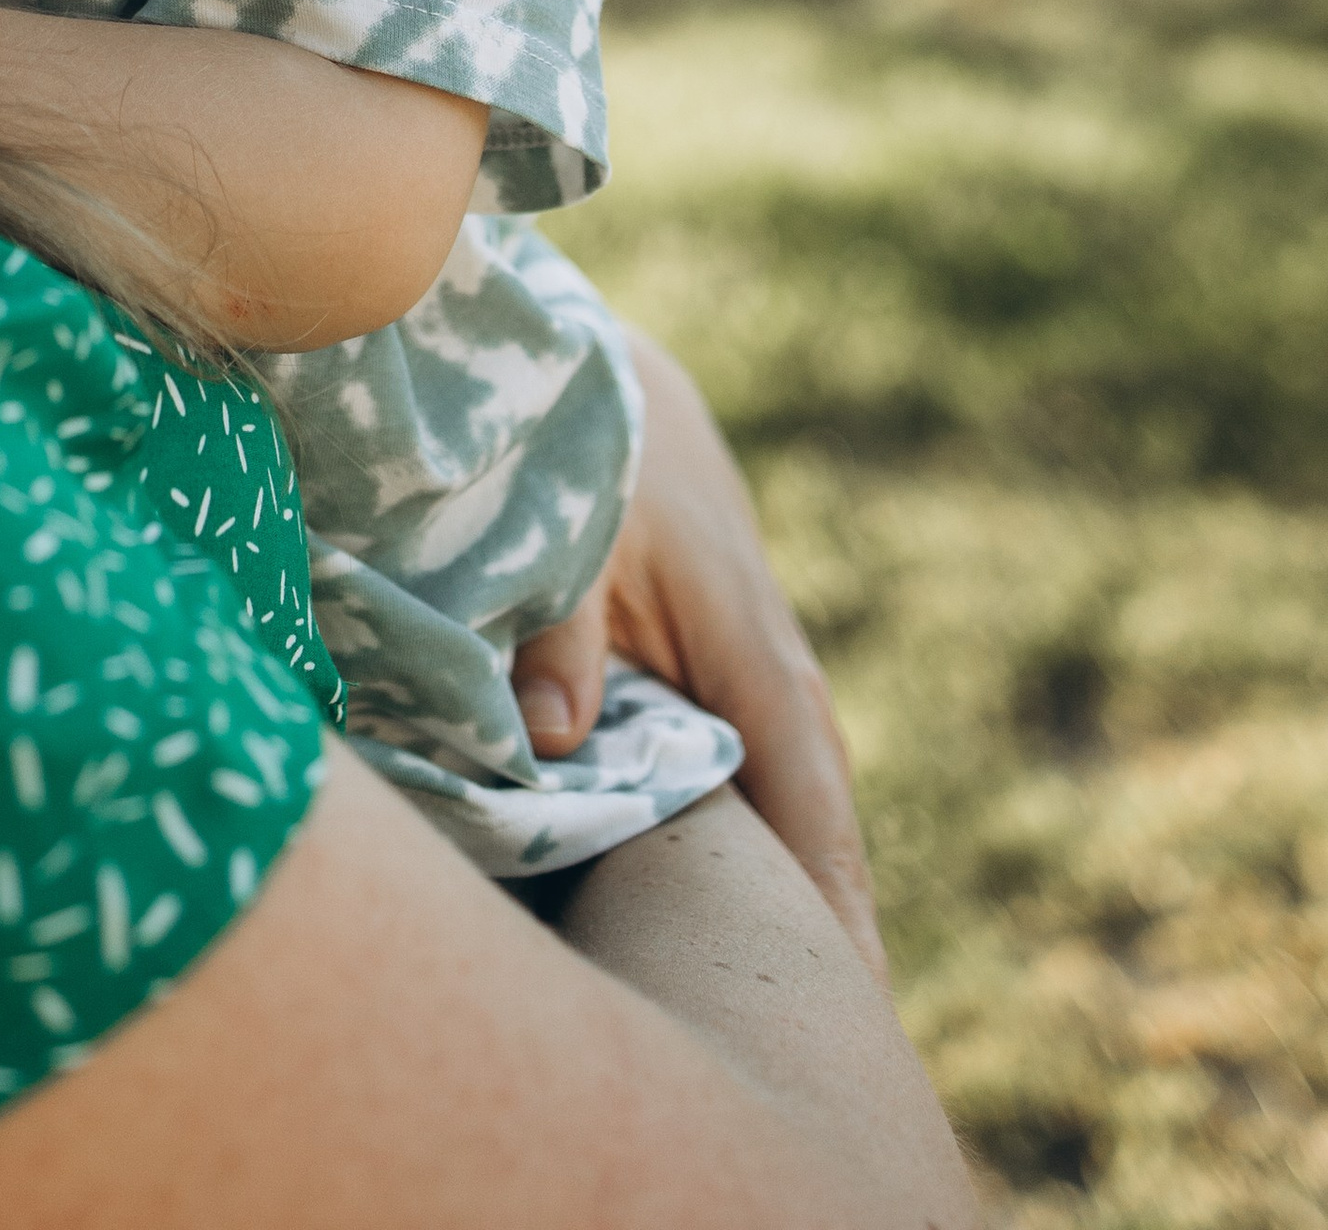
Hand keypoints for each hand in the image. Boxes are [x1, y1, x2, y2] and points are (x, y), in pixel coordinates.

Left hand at [510, 330, 885, 978]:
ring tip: (790, 994)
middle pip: (806, 805)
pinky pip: (726, 745)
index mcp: (743, 627)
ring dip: (777, 869)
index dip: (825, 899)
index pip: (802, 790)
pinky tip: (715, 884)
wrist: (571, 349)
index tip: (847, 1005)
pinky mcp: (697, 637)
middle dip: (820, 915)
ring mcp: (734, 643)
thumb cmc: (561, 431)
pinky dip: (730, 812)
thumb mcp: (555, 514)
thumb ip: (553, 626)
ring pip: (767, 778)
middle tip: (829, 1044)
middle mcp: (759, 647)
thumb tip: (547, 746)